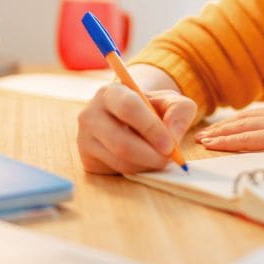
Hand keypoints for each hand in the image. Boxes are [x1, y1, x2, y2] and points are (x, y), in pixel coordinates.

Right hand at [76, 83, 196, 173]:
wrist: (129, 120)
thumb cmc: (151, 108)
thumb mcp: (170, 101)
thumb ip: (179, 112)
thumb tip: (172, 136)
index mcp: (111, 92)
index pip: (128, 108)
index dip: (151, 128)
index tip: (170, 145)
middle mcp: (91, 114)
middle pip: (120, 141)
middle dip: (150, 155)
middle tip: (168, 159)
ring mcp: (85, 138)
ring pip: (119, 160)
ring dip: (146, 165)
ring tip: (159, 159)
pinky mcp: (87, 159)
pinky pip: (115, 170)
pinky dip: (137, 170)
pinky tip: (144, 162)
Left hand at [193, 101, 263, 154]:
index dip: (245, 121)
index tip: (230, 126)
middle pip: (249, 119)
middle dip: (227, 126)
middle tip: (206, 132)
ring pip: (243, 127)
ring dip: (221, 134)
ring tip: (203, 139)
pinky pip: (249, 139)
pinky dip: (230, 141)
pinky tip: (216, 145)